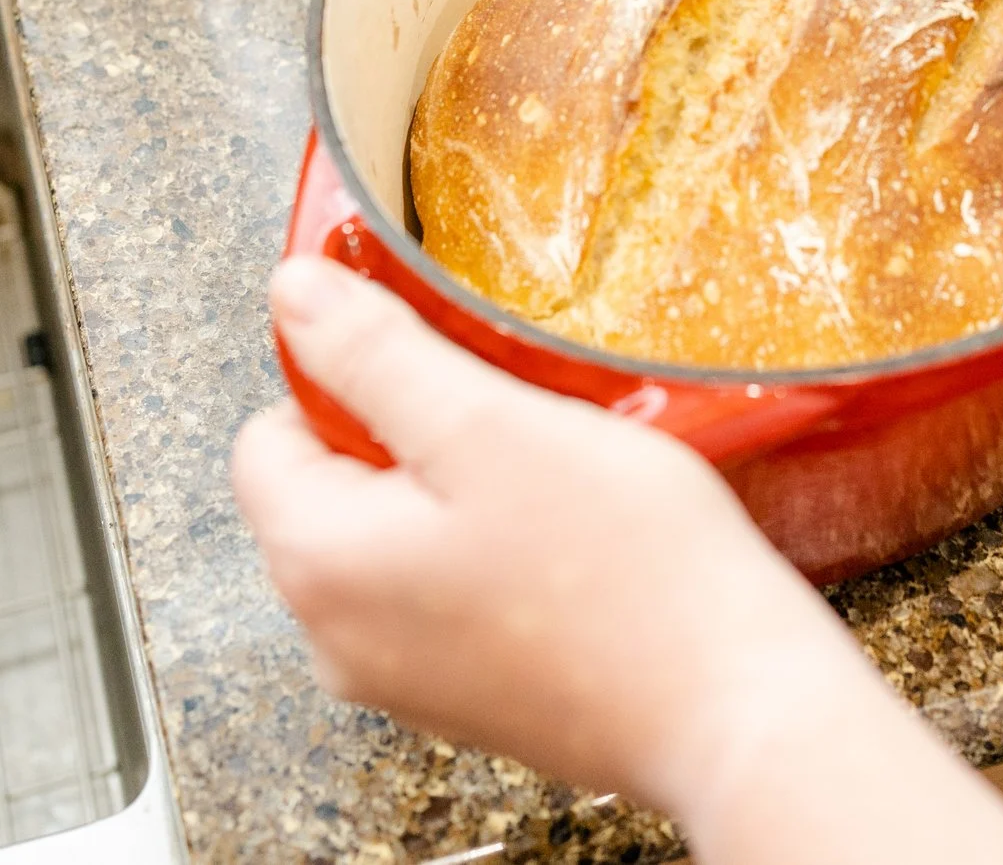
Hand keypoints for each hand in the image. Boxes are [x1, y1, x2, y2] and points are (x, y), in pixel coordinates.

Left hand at [234, 257, 877, 811]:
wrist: (733, 709)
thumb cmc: (625, 573)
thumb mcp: (489, 426)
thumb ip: (375, 355)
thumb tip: (293, 294)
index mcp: (319, 563)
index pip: (269, 431)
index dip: (352, 379)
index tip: (446, 368)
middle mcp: (338, 638)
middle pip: (334, 488)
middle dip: (416, 436)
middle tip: (517, 423)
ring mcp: (403, 679)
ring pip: (401, 537)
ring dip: (465, 491)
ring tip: (558, 482)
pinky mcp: (471, 699)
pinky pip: (451, 592)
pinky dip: (498, 553)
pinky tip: (576, 545)